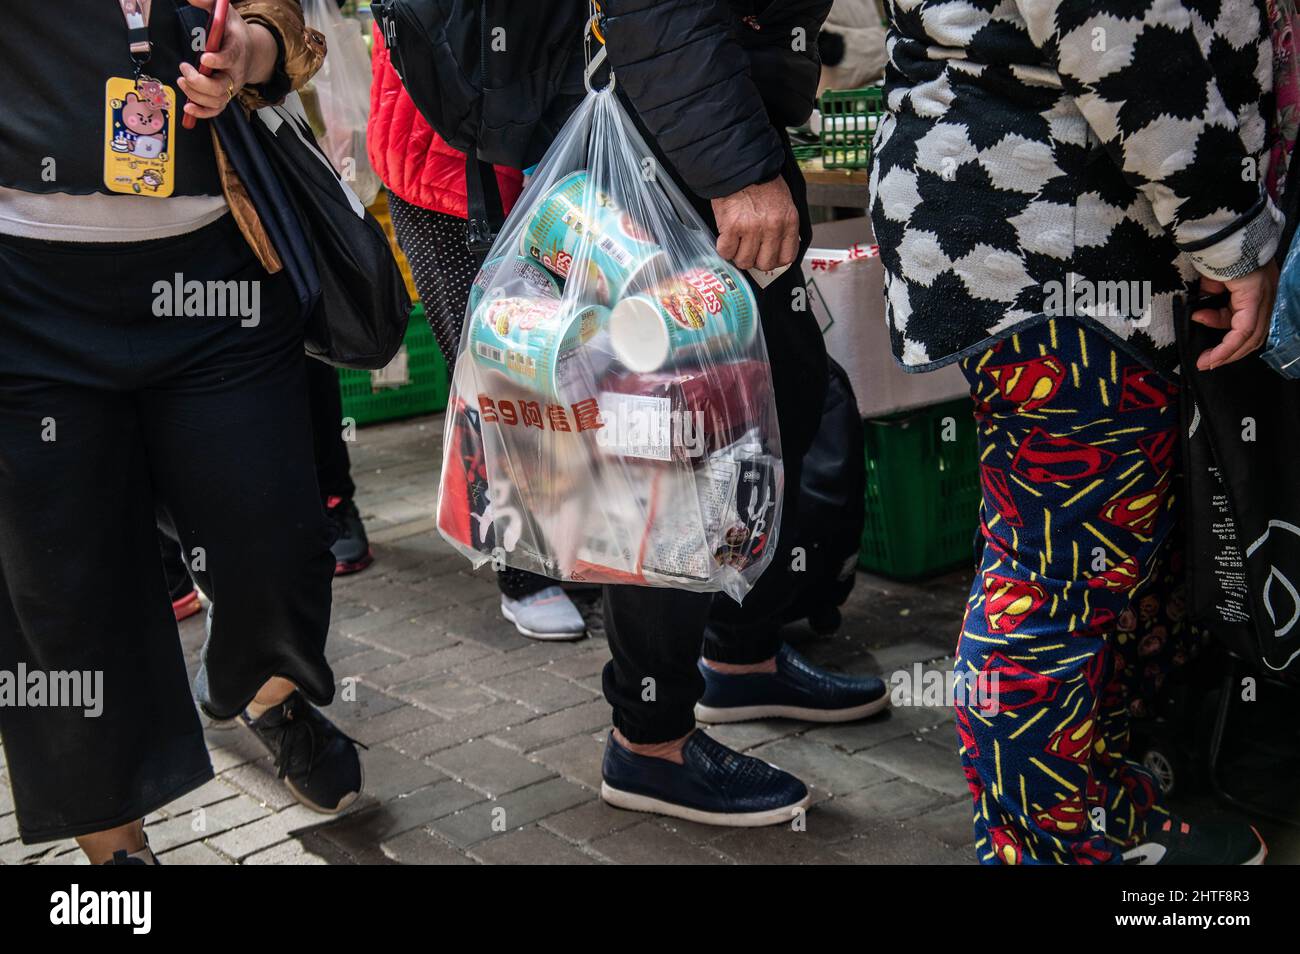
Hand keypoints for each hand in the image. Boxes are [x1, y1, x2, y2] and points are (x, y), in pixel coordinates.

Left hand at [177, 0, 278, 120]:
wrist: (250, 51)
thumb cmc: (234, 33)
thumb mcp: (224, 12)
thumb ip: (208, 2)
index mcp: (237, 50)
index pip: (230, 58)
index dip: (218, 60)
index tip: (205, 57)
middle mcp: (235, 73)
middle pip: (222, 87)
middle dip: (199, 82)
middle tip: (185, 69)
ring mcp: (230, 87)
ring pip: (217, 100)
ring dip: (196, 95)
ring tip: (182, 81)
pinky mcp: (224, 95)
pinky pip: (215, 110)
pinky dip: (201, 112)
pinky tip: (188, 107)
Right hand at [711, 177, 798, 271]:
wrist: (739, 166)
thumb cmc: (760, 181)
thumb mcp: (784, 201)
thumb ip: (784, 225)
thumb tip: (779, 246)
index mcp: (788, 221)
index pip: (787, 256)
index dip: (775, 261)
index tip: (767, 257)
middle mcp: (772, 227)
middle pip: (765, 263)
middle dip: (756, 260)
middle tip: (749, 252)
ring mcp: (752, 229)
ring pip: (744, 261)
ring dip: (738, 256)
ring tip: (736, 244)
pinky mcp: (732, 227)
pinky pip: (726, 251)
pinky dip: (724, 248)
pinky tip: (726, 239)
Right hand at [1191, 261, 1278, 370]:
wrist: (1225, 237)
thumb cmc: (1218, 253)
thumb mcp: (1212, 282)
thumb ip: (1211, 299)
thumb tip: (1202, 313)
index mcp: (1257, 291)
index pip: (1247, 323)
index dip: (1228, 340)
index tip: (1209, 352)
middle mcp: (1266, 297)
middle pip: (1254, 336)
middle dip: (1229, 354)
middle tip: (1208, 362)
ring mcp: (1263, 298)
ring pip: (1251, 337)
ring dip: (1227, 354)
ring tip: (1207, 361)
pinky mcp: (1255, 299)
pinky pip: (1243, 331)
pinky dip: (1227, 347)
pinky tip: (1214, 356)